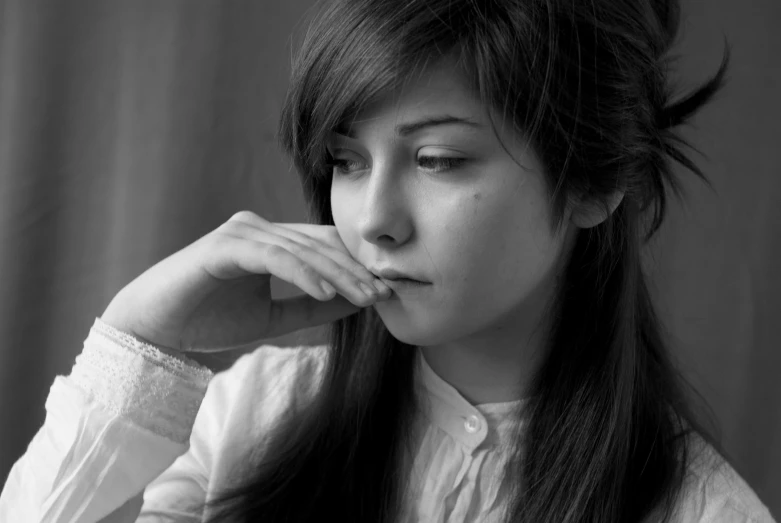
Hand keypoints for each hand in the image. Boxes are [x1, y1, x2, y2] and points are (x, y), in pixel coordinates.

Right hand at [100, 211, 391, 352]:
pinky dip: (304, 274)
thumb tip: (356, 301)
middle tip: (384, 294)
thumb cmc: (208, 321)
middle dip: (355, 270)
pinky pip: (275, 257)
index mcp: (269, 241)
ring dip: (338, 274)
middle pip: (320, 244)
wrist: (154, 332)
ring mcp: (241, 233)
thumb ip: (311, 306)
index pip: (324, 248)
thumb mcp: (273, 317)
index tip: (383, 292)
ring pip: (303, 249)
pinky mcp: (225, 246)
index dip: (355, 267)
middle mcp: (257, 229)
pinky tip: (328, 294)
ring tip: (366, 297)